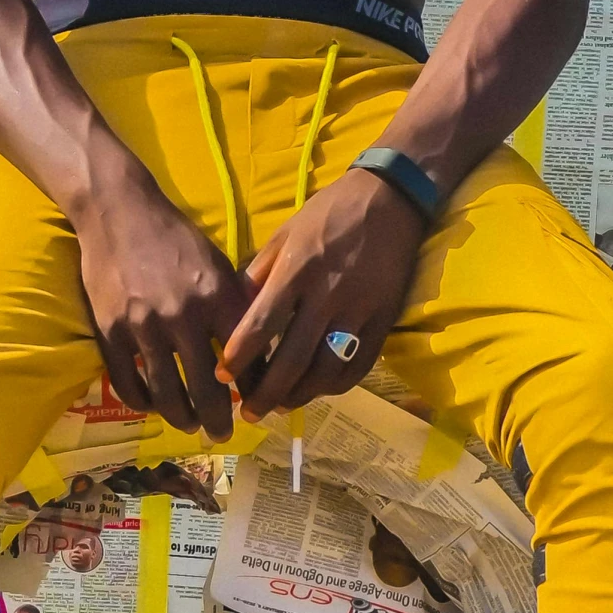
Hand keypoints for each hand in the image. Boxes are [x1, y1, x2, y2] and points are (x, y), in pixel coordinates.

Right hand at [73, 178, 250, 440]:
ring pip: (167, 393)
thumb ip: (237, 303)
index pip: (244, 358)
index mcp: (217, 296)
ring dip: (181, 417)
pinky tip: (153, 403)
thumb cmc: (175, 236)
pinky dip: (143, 401)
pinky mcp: (110, 332)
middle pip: (206, 388)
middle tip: (221, 433)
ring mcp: (143, 326)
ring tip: (189, 424)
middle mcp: (183, 315)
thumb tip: (264, 345)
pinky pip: (128, 383)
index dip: (252, 389)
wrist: (118, 211)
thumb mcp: (218, 262)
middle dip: (217, 419)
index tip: (255, 404)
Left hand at [218, 170, 425, 419]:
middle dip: (267, 392)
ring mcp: (359, 311)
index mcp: (297, 270)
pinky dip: (334, 385)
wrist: (389, 200)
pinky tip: (316, 389)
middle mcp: (327, 295)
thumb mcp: (284, 234)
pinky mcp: (384, 321)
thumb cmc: (328, 214)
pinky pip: (358, 366)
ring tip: (280, 406)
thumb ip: (257, 274)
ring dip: (300, 396)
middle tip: (250, 412)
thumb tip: (231, 312)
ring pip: (326, 370)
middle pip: (293, 359)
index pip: (262, 324)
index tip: (223, 378)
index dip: (240, 357)